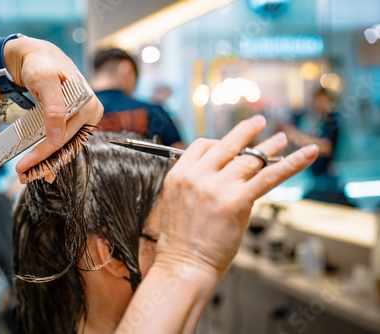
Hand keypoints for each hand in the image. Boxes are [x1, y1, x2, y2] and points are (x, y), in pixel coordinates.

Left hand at [3, 37, 103, 178]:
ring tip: (27, 175)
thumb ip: (54, 109)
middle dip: (44, 163)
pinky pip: (63, 143)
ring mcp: (82, 120)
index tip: (25, 165)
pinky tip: (43, 170)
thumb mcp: (45, 81)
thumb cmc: (40, 65)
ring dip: (47, 163)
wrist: (36, 58)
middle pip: (66, 146)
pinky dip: (51, 157)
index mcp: (90, 105)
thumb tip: (57, 138)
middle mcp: (90, 115)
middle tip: (22, 175)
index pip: (67, 137)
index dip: (46, 154)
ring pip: (65, 148)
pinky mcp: (72, 123)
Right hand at [154, 115, 317, 278]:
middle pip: (227, 145)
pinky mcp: (237, 201)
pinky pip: (269, 177)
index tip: (231, 145)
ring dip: (269, 146)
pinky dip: (292, 164)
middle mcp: (198, 176)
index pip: (203, 145)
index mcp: (179, 174)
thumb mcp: (175, 201)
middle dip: (246, 131)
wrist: (184, 264)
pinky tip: (307, 153)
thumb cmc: (180, 239)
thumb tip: (221, 172)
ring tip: (281, 138)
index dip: (219, 142)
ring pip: (249, 159)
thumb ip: (194, 181)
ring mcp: (217, 187)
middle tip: (259, 121)